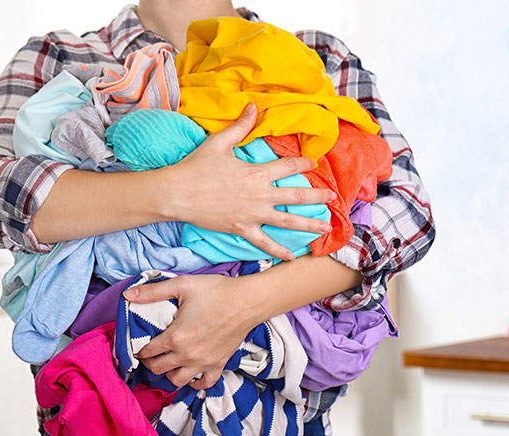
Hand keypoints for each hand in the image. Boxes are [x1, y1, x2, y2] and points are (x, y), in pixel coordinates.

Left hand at [123, 274, 260, 389]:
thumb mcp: (182, 285)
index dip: (138, 349)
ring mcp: (204, 363)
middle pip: (158, 368)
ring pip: (177, 380)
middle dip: (149, 363)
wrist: (248, 301)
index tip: (137, 346)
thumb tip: (128, 295)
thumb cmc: (217, 291)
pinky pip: (203, 384)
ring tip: (167, 364)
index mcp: (175, 337)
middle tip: (148, 355)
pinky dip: (194, 383)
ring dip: (168, 374)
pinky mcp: (218, 364)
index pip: (147, 351)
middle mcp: (187, 355)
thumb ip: (153, 292)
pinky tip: (190, 376)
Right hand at [166, 103, 333, 260]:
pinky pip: (264, 243)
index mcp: (257, 172)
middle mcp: (260, 194)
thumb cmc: (196, 167)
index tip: (314, 163)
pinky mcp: (242, 229)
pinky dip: (278, 251)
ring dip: (308, 225)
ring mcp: (253, 214)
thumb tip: (253, 106)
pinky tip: (291, 257)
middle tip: (331, 198)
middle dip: (316, 196)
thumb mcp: (219, 142)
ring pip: (287, 221)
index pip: (288, 166)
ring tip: (324, 227)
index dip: (304, 163)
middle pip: (296, 195)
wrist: (177, 193)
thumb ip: (240, 125)